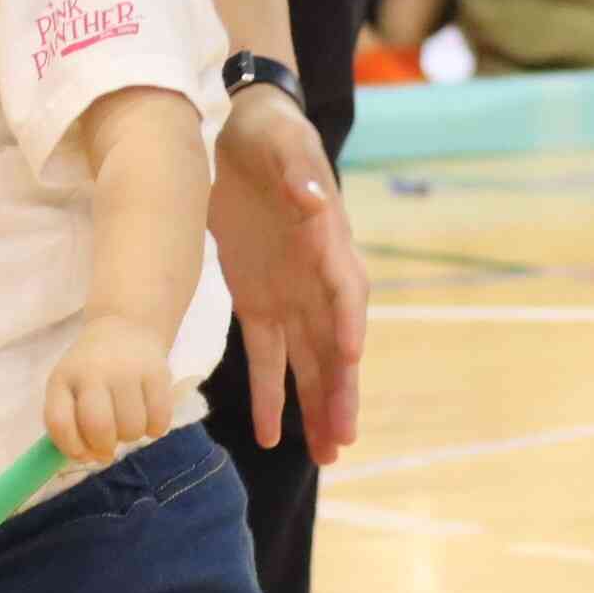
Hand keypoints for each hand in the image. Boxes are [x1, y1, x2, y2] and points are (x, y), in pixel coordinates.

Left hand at [46, 312, 172, 463]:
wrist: (125, 329)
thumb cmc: (92, 371)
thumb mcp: (69, 389)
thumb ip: (71, 424)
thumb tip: (90, 457)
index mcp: (63, 378)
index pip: (59, 422)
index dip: (70, 448)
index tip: (83, 453)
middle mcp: (93, 371)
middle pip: (99, 427)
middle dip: (104, 447)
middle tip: (108, 445)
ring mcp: (127, 369)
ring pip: (132, 428)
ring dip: (130, 436)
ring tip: (127, 422)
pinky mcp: (158, 372)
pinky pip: (160, 420)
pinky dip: (155, 428)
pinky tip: (148, 415)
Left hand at [208, 87, 366, 462]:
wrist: (244, 136)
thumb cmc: (273, 137)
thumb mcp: (283, 144)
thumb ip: (298, 171)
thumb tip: (313, 200)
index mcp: (329, 241)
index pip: (345, 288)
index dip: (348, 321)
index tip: (349, 356)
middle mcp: (317, 279)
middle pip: (333, 344)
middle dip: (340, 390)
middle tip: (343, 438)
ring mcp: (291, 297)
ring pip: (308, 364)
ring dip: (317, 407)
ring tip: (326, 456)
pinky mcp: (259, 304)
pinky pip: (266, 359)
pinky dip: (268, 396)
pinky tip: (270, 435)